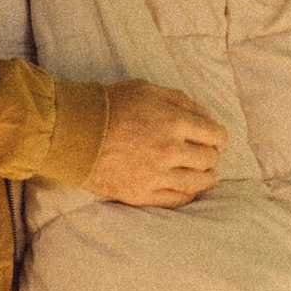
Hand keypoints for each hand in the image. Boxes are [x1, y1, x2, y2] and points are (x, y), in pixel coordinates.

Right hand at [85, 81, 226, 208]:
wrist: (72, 132)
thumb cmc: (108, 105)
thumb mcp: (146, 90)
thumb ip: (180, 100)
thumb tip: (207, 116)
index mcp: (173, 122)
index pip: (215, 135)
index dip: (218, 135)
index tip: (214, 137)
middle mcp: (169, 151)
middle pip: (209, 159)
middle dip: (211, 155)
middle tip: (206, 153)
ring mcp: (156, 175)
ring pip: (198, 183)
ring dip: (207, 178)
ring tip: (207, 175)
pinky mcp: (141, 194)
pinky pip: (176, 200)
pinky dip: (188, 195)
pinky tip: (190, 189)